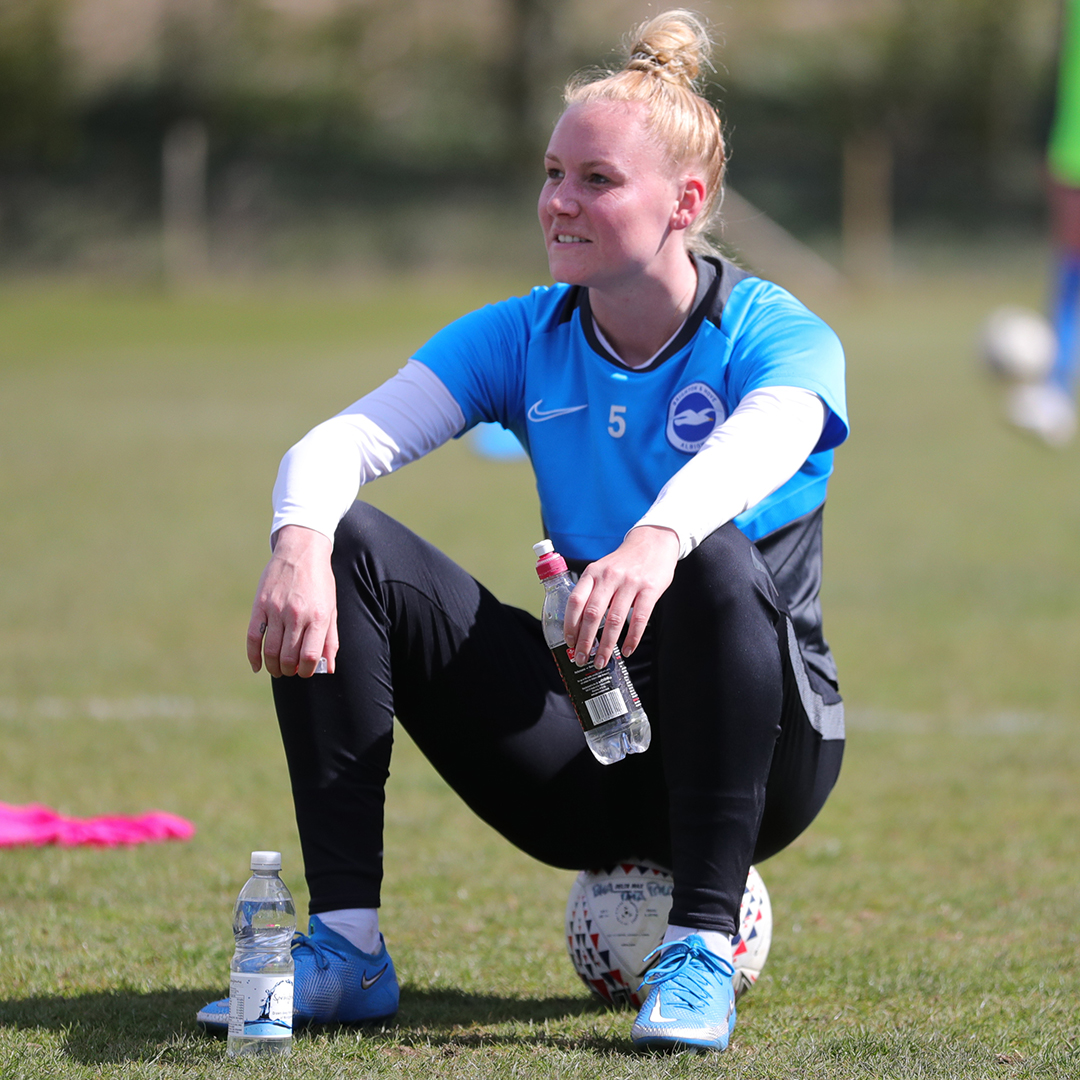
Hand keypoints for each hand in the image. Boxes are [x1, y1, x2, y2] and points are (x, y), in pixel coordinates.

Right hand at [247, 525, 338, 677]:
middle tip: (290, 670)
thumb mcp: (332, 608)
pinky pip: (253, 637)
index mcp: (318, 616)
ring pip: (270, 650)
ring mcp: (276, 610)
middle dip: (289, 670)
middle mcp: (296, 614)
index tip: (305, 671)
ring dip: (273, 667)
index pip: (310, 656)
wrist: (301, 551)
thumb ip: (330, 639)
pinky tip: (257, 666)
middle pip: (288, 656)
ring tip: (277, 669)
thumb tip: (329, 668)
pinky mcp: (260, 605)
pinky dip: (253, 656)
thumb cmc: (320, 582)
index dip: (307, 670)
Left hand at [563, 525, 678, 669]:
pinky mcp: (650, 589)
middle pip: (593, 614)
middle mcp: (609, 577)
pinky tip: (626, 651)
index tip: (568, 642)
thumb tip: (578, 625)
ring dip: (606, 645)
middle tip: (582, 659)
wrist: (654, 541)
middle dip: (585, 641)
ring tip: (601, 660)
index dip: (570, 624)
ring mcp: (630, 583)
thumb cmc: (624, 562)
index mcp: (593, 572)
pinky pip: (639, 619)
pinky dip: (632, 639)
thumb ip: (591, 591)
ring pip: (615, 620)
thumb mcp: (602, 569)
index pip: (575, 601)